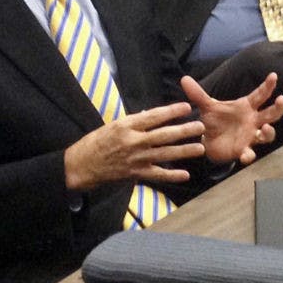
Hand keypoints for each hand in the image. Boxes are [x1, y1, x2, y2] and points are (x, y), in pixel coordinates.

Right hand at [64, 103, 204, 190]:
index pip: (154, 116)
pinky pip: (157, 175)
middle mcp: (133, 142)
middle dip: (184, 131)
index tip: (187, 107)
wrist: (82, 166)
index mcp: (127, 126)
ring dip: (184, 152)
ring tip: (201, 149)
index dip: (171, 111)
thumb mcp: (113, 125)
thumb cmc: (96, 142)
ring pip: (165, 154)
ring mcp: (136, 159)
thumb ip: (135, 121)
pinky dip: (172, 176)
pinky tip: (185, 174)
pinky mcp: (135, 173)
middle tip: (201, 126)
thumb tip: (152, 114)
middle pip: (164, 135)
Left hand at [181, 74, 282, 164]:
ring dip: (269, 132)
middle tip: (281, 100)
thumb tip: (184, 78)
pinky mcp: (243, 150)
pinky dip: (249, 155)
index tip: (273, 75)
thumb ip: (197, 94)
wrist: (208, 141)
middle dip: (278, 108)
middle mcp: (253, 120)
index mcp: (246, 107)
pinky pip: (250, 153)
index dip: (268, 85)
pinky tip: (245, 156)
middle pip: (271, 114)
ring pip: (268, 134)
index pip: (260, 94)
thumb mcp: (206, 107)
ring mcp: (250, 136)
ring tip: (265, 128)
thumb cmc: (214, 121)